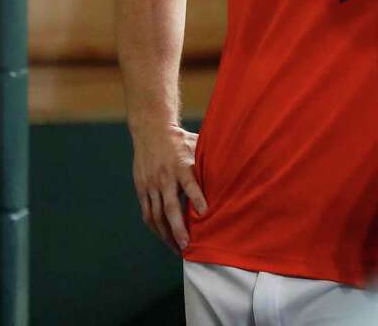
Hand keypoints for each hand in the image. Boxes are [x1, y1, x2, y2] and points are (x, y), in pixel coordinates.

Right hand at [130, 122, 207, 252]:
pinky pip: (147, 212)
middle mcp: (165, 177)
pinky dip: (155, 227)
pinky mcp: (141, 188)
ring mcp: (151, 184)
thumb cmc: (180, 139)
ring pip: (156, 215)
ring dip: (166, 234)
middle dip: (178, 228)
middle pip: (170, 207)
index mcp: (181, 165)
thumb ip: (210, 160)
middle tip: (188, 245)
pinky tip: (163, 237)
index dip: (197, 199)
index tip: (205, 213)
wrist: (151, 129)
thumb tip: (236, 167)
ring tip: (177, 248)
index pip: (190, 184)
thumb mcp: (197, 145)